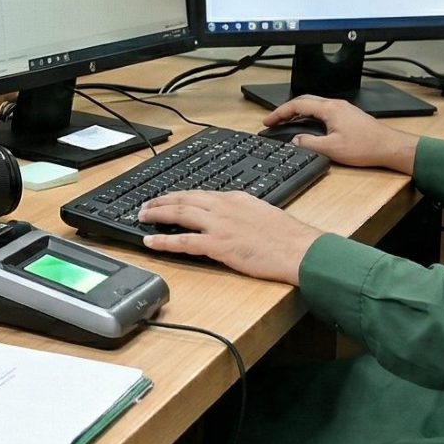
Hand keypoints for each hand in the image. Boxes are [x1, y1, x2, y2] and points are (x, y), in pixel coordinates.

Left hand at [136, 190, 325, 284]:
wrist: (301, 250)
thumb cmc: (288, 237)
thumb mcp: (261, 213)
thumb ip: (241, 212)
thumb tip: (229, 219)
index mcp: (235, 198)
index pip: (199, 194)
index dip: (178, 196)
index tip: (166, 198)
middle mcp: (223, 206)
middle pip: (183, 199)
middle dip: (160, 201)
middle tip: (145, 205)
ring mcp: (219, 225)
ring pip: (179, 214)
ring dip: (156, 214)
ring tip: (142, 217)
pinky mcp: (219, 245)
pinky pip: (184, 241)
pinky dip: (164, 241)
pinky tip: (150, 241)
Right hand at [266, 97, 417, 174]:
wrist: (390, 148)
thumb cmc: (366, 147)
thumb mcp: (332, 149)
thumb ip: (309, 143)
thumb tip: (294, 141)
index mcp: (329, 109)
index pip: (297, 105)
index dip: (279, 112)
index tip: (268, 120)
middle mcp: (336, 105)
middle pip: (304, 102)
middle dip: (286, 110)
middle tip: (274, 121)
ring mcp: (343, 110)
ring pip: (314, 107)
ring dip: (298, 113)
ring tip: (286, 124)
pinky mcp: (348, 117)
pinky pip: (323, 112)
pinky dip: (310, 117)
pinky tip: (309, 127)